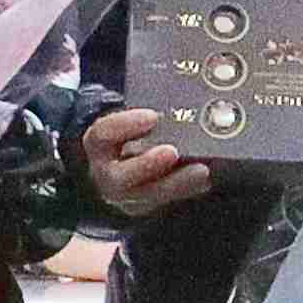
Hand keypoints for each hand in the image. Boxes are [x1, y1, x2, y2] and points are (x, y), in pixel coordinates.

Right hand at [80, 105, 214, 218]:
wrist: (120, 160)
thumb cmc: (128, 133)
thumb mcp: (129, 119)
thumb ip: (147, 115)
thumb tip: (174, 96)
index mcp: (98, 144)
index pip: (103, 134)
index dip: (126, 125)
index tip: (152, 116)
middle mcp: (105, 173)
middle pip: (119, 177)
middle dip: (147, 164)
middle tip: (171, 151)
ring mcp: (124, 195)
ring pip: (146, 196)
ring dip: (176, 183)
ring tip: (201, 170)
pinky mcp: (144, 206)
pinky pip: (165, 203)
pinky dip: (187, 190)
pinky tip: (203, 180)